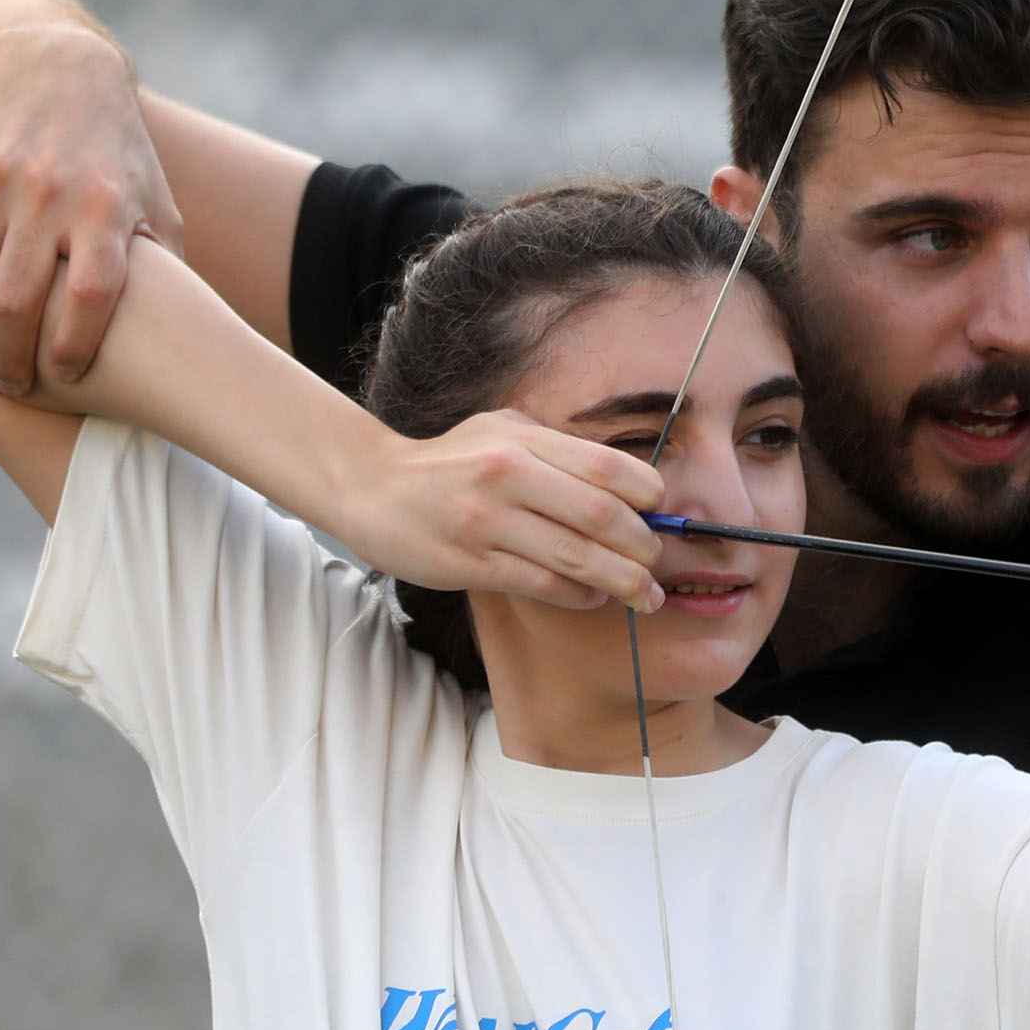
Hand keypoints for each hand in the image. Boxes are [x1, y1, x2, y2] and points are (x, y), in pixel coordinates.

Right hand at [0, 22, 182, 392]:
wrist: (57, 69)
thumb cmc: (118, 155)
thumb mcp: (154, 202)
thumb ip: (163, 268)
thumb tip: (183, 339)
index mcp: (104, 207)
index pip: (90, 294)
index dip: (74, 345)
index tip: (66, 380)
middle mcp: (46, 193)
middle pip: (15, 300)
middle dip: (8, 358)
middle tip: (10, 388)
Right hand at [338, 410, 669, 612]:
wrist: (371, 489)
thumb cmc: (449, 462)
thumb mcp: (501, 432)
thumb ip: (557, 449)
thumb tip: (627, 480)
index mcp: (522, 440)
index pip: (606, 466)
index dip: (647, 493)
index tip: (658, 512)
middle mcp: (506, 476)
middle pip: (601, 516)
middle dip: (643, 545)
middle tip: (657, 562)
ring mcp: (487, 522)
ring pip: (577, 558)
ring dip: (624, 581)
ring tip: (647, 595)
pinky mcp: (470, 564)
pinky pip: (542, 585)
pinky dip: (579, 595)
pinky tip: (594, 597)